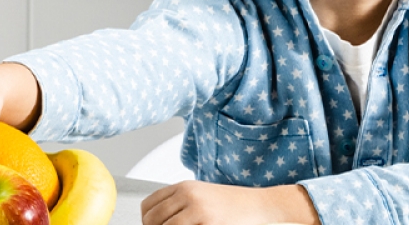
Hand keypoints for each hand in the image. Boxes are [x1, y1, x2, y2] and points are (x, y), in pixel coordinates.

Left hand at [140, 181, 319, 224]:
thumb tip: (155, 221)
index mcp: (184, 187)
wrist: (262, 206)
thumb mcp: (203, 197)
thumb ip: (180, 205)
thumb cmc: (235, 205)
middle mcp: (187, 195)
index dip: (146, 222)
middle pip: (151, 220)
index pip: (148, 206)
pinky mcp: (207, 223)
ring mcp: (197, 210)